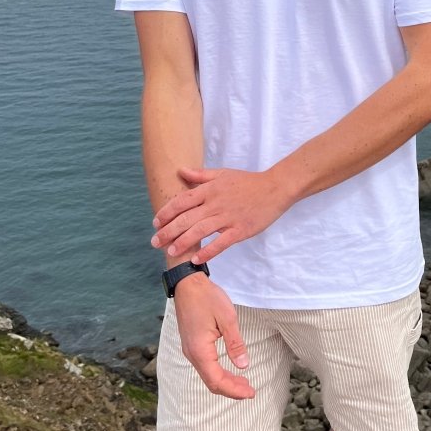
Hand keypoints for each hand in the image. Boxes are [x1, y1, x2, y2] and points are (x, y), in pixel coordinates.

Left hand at [151, 166, 289, 261]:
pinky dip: (208, 252)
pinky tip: (196, 259)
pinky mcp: (241, 230)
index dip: (167, 212)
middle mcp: (216, 203)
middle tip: (155, 242)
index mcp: (211, 189)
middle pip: (187, 218)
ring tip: (171, 251)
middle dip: (168, 230)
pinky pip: (221, 243)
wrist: (275, 188)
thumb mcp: (223, 174)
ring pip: (200, 231)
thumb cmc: (248, 182)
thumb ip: (200, 175)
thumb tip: (180, 171)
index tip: (155, 222)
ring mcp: (228, 217)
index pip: (183, 201)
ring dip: (183, 242)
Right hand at [173, 271, 254, 399]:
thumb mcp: (227, 318)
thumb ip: (235, 344)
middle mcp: (192, 354)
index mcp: (200, 350)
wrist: (187, 283)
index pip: (217, 380)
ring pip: (207, 374)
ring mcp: (190, 349)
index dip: (234, 390)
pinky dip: (217, 372)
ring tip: (243, 383)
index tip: (251, 393)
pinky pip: (204, 365)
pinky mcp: (191, 344)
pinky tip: (228, 369)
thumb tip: (244, 366)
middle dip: (231, 389)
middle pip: (211, 381)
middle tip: (250, 391)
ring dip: (225, 381)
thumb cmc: (207, 297)